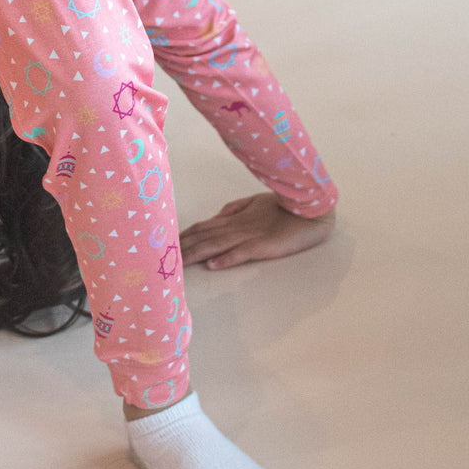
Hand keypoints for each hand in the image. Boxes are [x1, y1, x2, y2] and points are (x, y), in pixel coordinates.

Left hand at [179, 193, 335, 270]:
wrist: (309, 209)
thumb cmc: (282, 207)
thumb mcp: (253, 203)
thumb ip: (233, 210)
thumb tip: (214, 218)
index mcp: (232, 218)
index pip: (200, 227)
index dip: (181, 236)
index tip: (164, 244)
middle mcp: (235, 226)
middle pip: (201, 237)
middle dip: (180, 247)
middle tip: (159, 257)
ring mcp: (248, 236)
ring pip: (215, 245)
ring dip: (195, 255)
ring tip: (177, 264)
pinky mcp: (263, 246)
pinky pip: (242, 253)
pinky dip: (226, 259)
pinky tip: (212, 265)